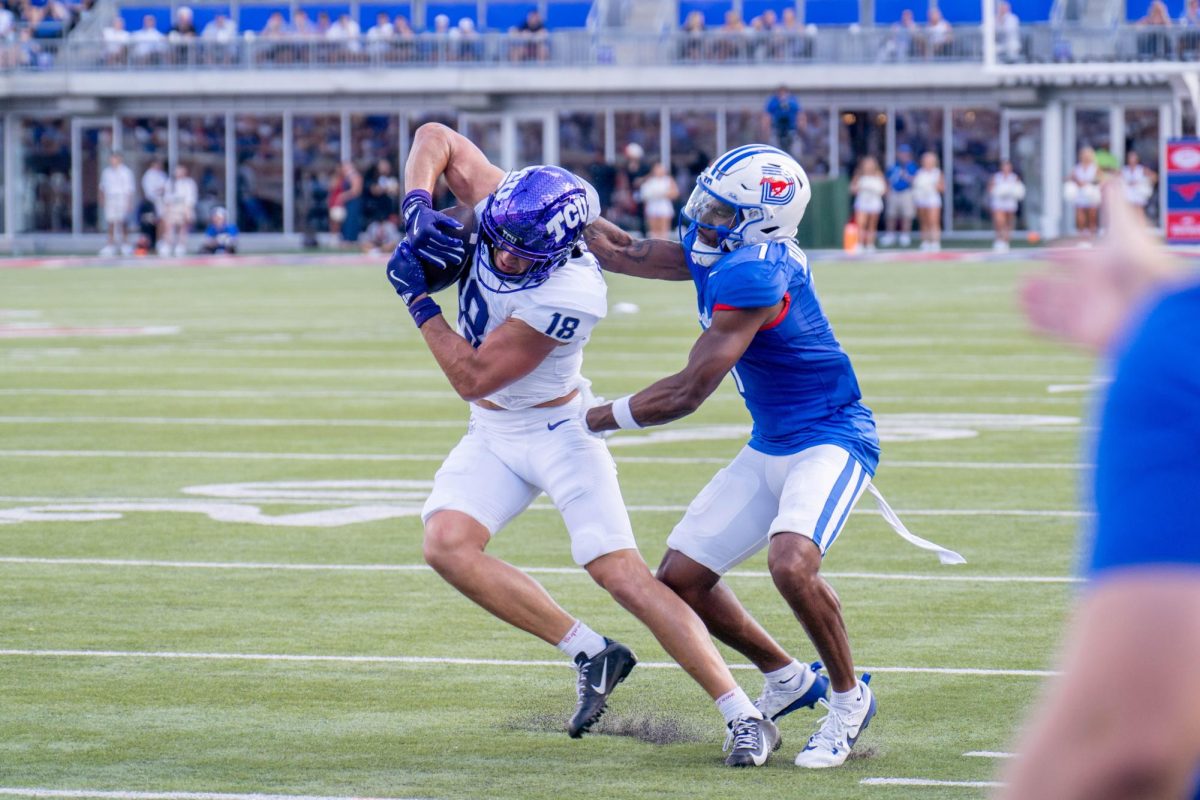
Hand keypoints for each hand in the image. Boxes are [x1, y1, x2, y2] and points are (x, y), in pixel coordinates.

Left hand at [385, 240, 427, 305]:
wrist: (412, 293)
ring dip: (400, 259)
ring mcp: (389, 270)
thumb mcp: (414, 263)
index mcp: (395, 259)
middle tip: (411, 252)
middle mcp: (390, 264)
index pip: (400, 247)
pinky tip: (404, 268)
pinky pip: (394, 267)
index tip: (411, 245)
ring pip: (395, 261)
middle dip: (403, 252)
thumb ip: (408, 252)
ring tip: (408, 260)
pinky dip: (398, 266)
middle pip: (397, 254)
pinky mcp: (390, 276)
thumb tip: (403, 243)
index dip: (406, 245)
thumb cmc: (415, 277)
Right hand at [402, 189, 464, 269]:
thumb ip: (449, 221)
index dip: (452, 242)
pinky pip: (426, 256)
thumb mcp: (438, 216)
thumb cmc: (428, 216)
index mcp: (426, 229)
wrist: (411, 217)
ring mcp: (416, 244)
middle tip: (462, 253)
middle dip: (452, 251)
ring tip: (458, 260)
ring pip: (434, 253)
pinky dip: (435, 261)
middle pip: (439, 247)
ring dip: (446, 257)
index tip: (461, 243)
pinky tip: (444, 265)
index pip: (441, 239)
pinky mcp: (414, 248)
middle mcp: (420, 238)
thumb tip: (462, 227)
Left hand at [577, 379, 611, 438]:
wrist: (595, 421)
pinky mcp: (599, 436)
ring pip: (601, 424)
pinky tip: (612, 426)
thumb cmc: (591, 409)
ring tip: (613, 411)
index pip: (588, 408)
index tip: (601, 398)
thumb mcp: (587, 395)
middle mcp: (587, 424)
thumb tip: (580, 380)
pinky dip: (608, 430)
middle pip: (595, 416)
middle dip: (601, 409)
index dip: (596, 402)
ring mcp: (593, 431)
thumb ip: (583, 387)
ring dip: (606, 418)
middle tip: (608, 403)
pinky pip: (605, 433)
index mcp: (583, 416)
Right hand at [1020, 181, 1178, 351]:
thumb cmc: (1141, 266)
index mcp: (1102, 265)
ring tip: (1017, 292)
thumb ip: (1114, 205)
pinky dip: (1037, 324)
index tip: (1048, 251)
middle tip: (1024, 277)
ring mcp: (1085, 310)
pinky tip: (1023, 319)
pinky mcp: (1079, 331)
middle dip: (1042, 282)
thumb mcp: (1125, 229)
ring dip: (1034, 300)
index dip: (1062, 254)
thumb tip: (1110, 177)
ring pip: (1053, 306)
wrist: (1153, 305)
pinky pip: (1053, 329)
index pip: (1077, 258)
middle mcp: (1093, 288)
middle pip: (1062, 285)